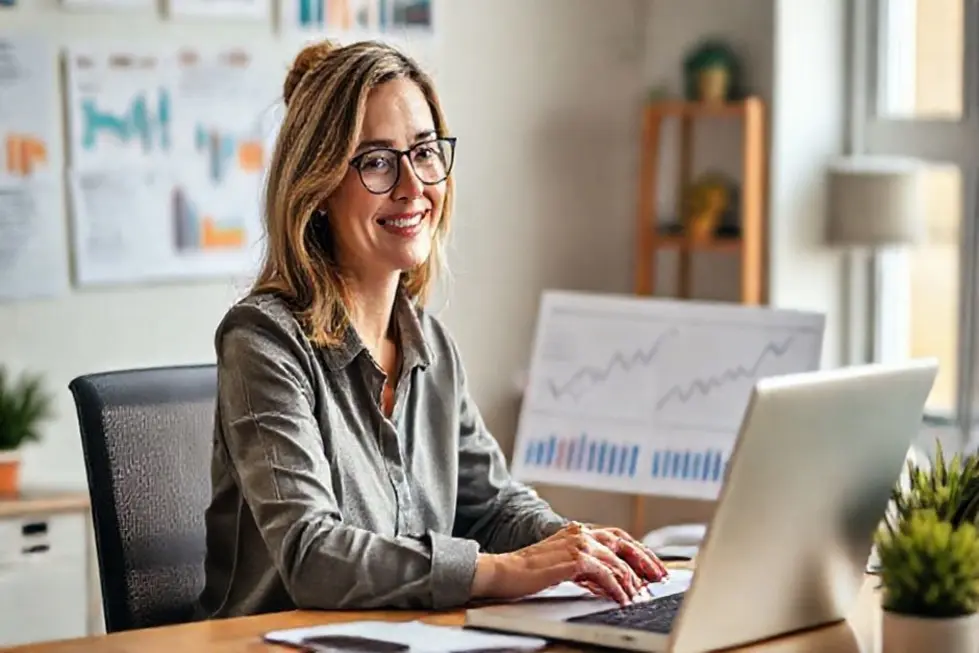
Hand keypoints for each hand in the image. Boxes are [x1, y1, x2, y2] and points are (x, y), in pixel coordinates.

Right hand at [470, 522, 660, 604]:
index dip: (640, 552)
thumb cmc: (530, 571)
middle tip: (659, 577)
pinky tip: (621, 598)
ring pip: (618, 561)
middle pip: (625, 543)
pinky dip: (617, 588)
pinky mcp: (574, 560)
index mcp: (579, 531)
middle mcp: (581, 533)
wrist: (505, 571)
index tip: (654, 567)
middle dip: (646, 561)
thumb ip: (589, 568)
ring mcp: (578, 544)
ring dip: (632, 581)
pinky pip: (606, 574)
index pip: (619, 537)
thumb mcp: (565, 566)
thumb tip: (613, 582)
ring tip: (639, 596)